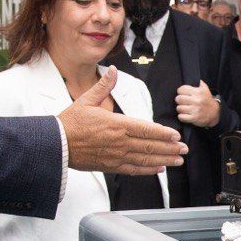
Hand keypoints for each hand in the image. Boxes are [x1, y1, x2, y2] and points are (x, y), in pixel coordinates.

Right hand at [59, 66, 186, 174]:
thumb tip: (113, 70)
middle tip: (184, 150)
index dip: (163, 133)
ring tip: (177, 160)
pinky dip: (147, 170)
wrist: (56, 144)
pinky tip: (158, 169)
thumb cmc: (70, 123)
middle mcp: (119, 142)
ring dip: (164, 160)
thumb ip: (104, 86)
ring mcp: (116, 156)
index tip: (176, 135)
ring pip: (145, 159)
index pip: (146, 129)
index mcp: (116, 124)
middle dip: (170, 148)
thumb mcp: (87, 100)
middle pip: (150, 146)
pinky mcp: (110, 166)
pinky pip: (133, 169)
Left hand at [175, 80, 219, 127]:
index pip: (181, 89)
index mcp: (199, 91)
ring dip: (181, 109)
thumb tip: (188, 77)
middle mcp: (197, 100)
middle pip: (178, 99)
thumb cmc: (206, 99)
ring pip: (179, 108)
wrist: (214, 113)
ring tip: (186, 108)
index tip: (184, 94)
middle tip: (184, 101)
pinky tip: (186, 114)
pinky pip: (181, 117)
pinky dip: (182, 116)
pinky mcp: (194, 118)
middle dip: (180, 100)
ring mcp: (195, 110)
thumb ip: (196, 82)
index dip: (181, 91)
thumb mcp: (204, 88)